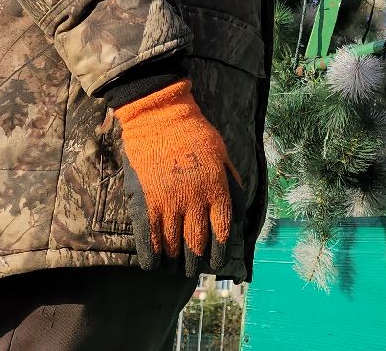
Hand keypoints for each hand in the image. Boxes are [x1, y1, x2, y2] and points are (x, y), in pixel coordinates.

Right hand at [113, 79, 238, 274]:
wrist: (160, 117)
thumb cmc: (195, 134)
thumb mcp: (224, 157)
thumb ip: (232, 186)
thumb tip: (239, 214)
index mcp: (217, 191)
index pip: (222, 232)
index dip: (218, 252)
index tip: (214, 263)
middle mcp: (195, 203)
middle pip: (196, 243)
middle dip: (194, 261)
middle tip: (191, 268)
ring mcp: (169, 205)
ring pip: (172, 245)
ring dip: (173, 261)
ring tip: (172, 267)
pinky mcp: (146, 203)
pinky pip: (148, 239)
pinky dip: (150, 256)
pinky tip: (151, 265)